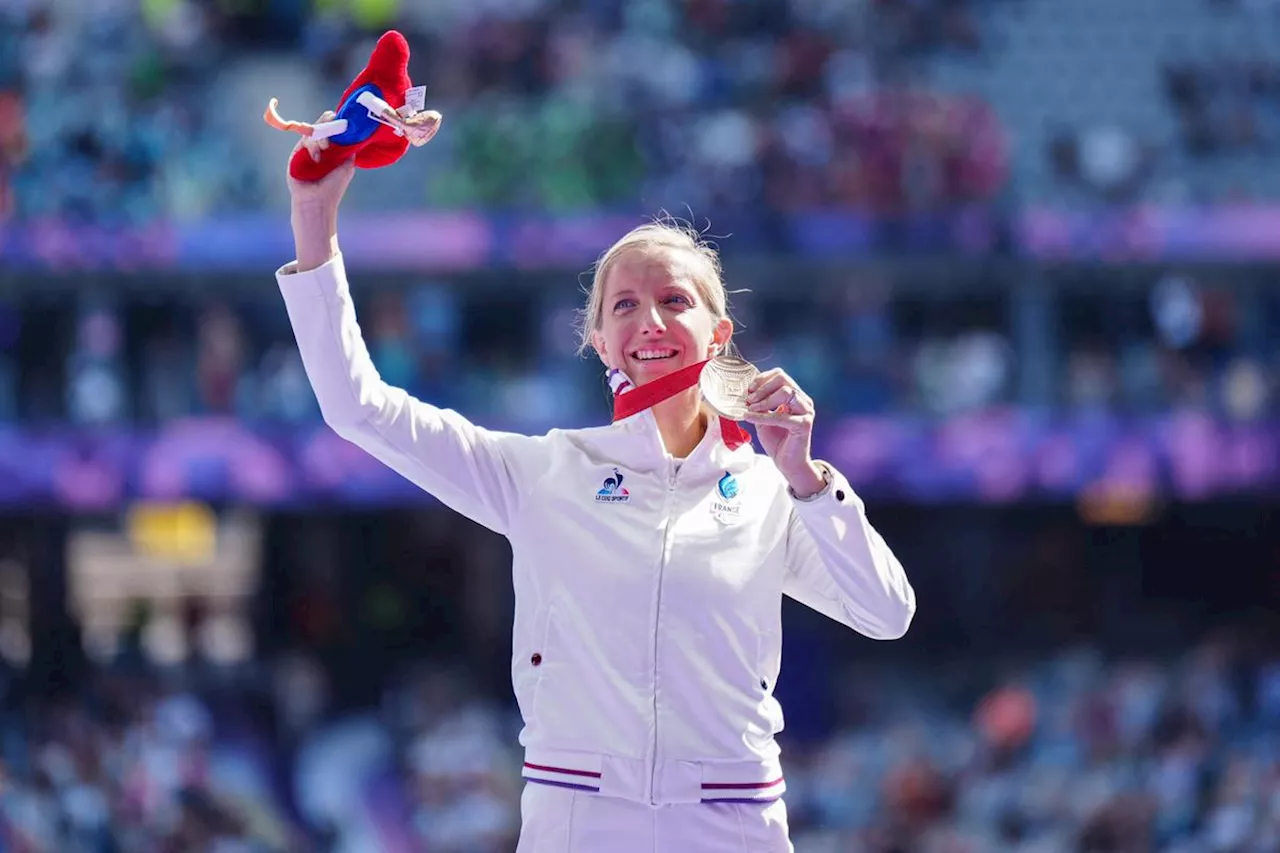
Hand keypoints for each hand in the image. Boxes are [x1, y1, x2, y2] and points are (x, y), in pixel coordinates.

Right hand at [286, 112, 355, 212]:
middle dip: (327, 125)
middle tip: (333, 129)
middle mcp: (319, 149)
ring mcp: (307, 150)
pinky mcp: (296, 154)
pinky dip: (311, 146)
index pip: (333, 131)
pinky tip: (317, 158)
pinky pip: (303, 141)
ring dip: (320, 137)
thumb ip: (350, 151)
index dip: (336, 123)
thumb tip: (353, 136)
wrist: (317, 201)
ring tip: (325, 148)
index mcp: (332, 151)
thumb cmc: (333, 188)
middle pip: (321, 127)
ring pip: (312, 133)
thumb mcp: (347, 167)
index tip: (342, 120)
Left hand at [741, 368, 824, 495]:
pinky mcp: (804, 424)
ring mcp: (806, 411)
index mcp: (795, 396)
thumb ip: (758, 404)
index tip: (748, 389)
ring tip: (750, 409)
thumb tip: (745, 393)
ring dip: (764, 400)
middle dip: (762, 388)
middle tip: (748, 400)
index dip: (762, 379)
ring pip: (786, 393)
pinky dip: (762, 416)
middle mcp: (803, 401)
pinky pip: (781, 416)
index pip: (780, 375)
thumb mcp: (764, 418)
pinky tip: (749, 418)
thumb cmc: (777, 441)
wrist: (787, 463)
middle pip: (783, 380)